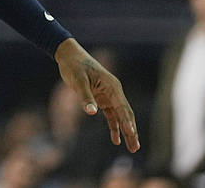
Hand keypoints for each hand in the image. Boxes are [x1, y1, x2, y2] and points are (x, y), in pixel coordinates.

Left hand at [55, 38, 139, 152]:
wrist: (69, 55)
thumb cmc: (74, 66)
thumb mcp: (78, 80)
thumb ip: (85, 96)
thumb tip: (92, 112)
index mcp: (112, 86)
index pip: (122, 107)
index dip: (127, 122)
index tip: (132, 134)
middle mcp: (114, 91)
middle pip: (126, 114)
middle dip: (131, 131)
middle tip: (135, 148)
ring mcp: (109, 95)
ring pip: (120, 116)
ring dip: (125, 131)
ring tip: (132, 147)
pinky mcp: (101, 98)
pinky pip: (111, 115)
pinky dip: (114, 126)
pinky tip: (115, 139)